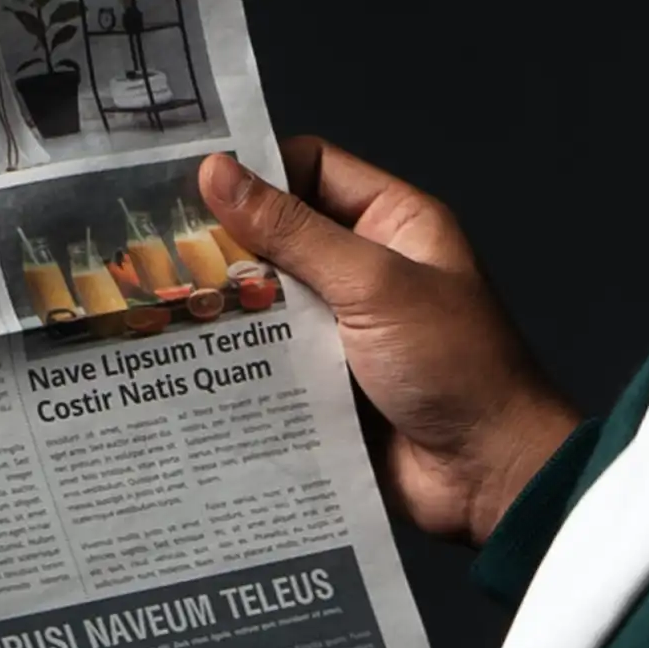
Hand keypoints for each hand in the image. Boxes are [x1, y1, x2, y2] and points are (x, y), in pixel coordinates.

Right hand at [198, 146, 579, 547]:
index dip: (257, 172)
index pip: (311, 170)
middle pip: (283, 241)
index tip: (192, 184)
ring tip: (162, 306)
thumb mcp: (373, 283)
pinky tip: (191, 363)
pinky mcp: (334, 392)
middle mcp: (368, 272)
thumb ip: (294, 232)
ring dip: (230, 311)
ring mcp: (348, 335)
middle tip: (157, 251)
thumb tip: (216, 172)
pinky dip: (244, 367)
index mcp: (393, 224)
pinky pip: (279, 368)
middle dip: (229, 247)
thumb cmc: (452, 364)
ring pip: (274, 308)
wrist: (491, 477)